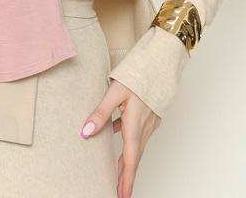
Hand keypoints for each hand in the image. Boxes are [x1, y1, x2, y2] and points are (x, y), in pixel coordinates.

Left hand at [80, 79, 160, 197]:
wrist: (160, 62)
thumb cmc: (138, 74)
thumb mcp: (115, 92)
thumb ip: (100, 112)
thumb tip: (86, 132)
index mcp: (135, 125)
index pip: (129, 160)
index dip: (125, 180)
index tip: (121, 196)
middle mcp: (144, 127)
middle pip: (133, 158)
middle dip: (125, 177)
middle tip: (118, 193)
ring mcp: (148, 122)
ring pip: (136, 147)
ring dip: (126, 161)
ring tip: (116, 173)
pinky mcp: (148, 115)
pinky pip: (137, 134)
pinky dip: (128, 142)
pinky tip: (115, 133)